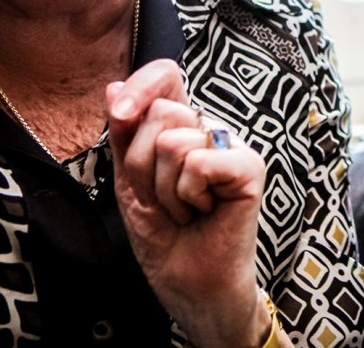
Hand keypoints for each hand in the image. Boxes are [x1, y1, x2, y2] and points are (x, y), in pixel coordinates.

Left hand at [107, 59, 273, 347]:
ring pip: (173, 141)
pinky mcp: (249, 168)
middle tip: (163, 200)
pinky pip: (199, 162)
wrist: (190, 287)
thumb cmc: (164, 238)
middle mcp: (210, 129)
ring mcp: (232, 147)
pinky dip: (190, 195)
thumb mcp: (128, 183)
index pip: (166, 76)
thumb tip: (114, 88)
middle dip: (143, 166)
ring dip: (165, 191)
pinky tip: (206, 212)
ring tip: (184, 211)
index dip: (142, 85)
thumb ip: (124, 135)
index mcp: (182, 125)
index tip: (120, 112)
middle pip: (159, 113)